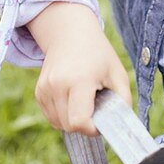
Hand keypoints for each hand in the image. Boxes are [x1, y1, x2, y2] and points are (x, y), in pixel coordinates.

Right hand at [29, 2, 131, 135]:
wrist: (71, 34)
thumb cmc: (99, 56)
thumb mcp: (118, 75)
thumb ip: (123, 102)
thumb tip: (119, 125)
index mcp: (79, 81)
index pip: (79, 122)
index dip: (92, 129)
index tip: (102, 120)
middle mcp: (57, 85)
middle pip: (69, 126)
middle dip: (85, 125)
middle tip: (96, 110)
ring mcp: (45, 88)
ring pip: (59, 124)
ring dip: (74, 121)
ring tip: (85, 102)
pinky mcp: (39, 92)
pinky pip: (52, 117)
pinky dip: (64, 115)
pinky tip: (74, 100)